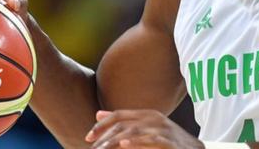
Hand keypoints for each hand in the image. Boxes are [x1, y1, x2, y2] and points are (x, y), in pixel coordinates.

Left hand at [85, 110, 203, 148]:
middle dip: (104, 136)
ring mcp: (162, 129)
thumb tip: (98, 114)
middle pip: (123, 124)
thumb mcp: (146, 128)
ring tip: (102, 148)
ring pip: (133, 132)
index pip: (119, 115)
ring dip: (114, 142)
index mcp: (146, 114)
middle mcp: (153, 119)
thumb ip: (124, 121)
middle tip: (93, 148)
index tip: (88, 137)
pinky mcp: (169, 142)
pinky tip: (125, 144)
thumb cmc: (168, 140)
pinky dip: (137, 142)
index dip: (102, 125)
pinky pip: (151, 140)